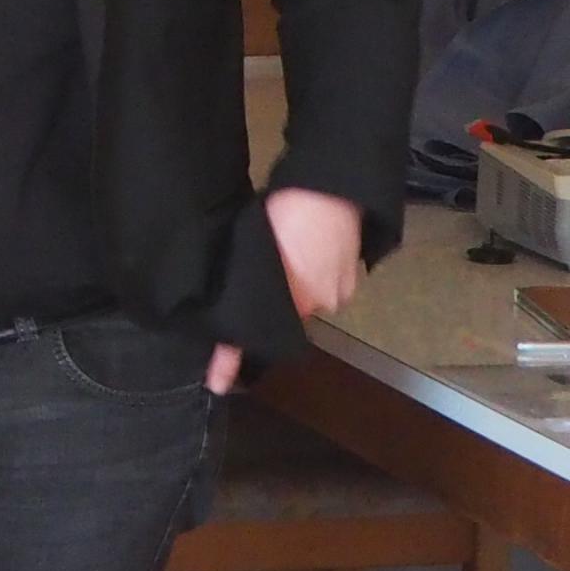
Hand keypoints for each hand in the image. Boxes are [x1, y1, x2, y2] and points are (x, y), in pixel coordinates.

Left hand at [207, 187, 371, 394]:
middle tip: (266, 269)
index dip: (230, 359)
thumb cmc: (284, 208)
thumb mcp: (252, 242)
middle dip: (272, 303)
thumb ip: (246, 276)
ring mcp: (338, 293)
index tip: (215, 382)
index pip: (250, 335)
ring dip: (296, 286)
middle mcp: (315, 304)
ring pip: (307, 301)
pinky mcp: (354, 280)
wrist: (334, 188)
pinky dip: (315, 277)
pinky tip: (310, 252)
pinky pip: (327, 288)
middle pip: (285, 316)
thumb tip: (235, 293)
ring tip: (292, 252)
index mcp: (286, 294)